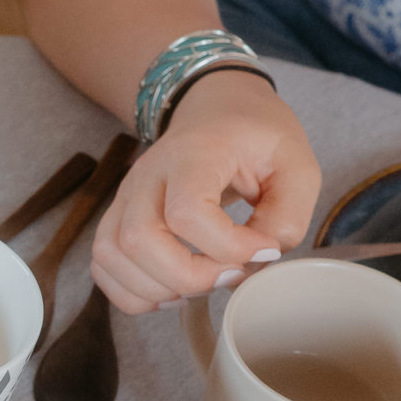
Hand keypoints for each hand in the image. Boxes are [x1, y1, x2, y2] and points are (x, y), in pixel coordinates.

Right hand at [91, 71, 320, 313]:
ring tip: (200, 284)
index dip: (228, 247)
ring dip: (156, 288)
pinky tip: (171, 289)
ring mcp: (125, 196)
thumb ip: (288, 216)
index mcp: (194, 154)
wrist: (216, 109)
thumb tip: (259, 261)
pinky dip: (132, 292)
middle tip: (230, 275)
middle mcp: (148, 174)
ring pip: (111, 256)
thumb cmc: (255, 137)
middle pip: (138, 240)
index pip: (187, 213)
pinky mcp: (117, 217)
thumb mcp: (297, 166)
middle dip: (188, 277)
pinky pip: (103, 266)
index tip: (264, 250)